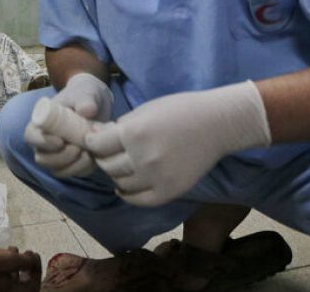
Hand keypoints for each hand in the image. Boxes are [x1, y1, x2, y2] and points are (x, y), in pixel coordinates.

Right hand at [23, 73, 110, 176]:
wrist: (98, 103)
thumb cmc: (84, 94)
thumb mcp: (86, 93)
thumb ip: (86, 100)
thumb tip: (87, 110)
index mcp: (41, 122)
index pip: (31, 137)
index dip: (42, 143)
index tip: (60, 141)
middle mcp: (45, 141)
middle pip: (42, 159)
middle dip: (61, 158)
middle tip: (79, 149)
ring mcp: (58, 154)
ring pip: (57, 170)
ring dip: (73, 166)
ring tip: (89, 153)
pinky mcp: (72, 162)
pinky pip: (73, 173)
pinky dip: (83, 169)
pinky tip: (94, 158)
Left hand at [83, 80, 270, 206]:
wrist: (217, 124)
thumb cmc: (180, 110)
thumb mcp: (145, 110)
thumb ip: (120, 126)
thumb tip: (96, 137)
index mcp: (134, 133)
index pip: (96, 145)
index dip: (92, 142)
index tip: (95, 141)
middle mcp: (142, 157)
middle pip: (107, 165)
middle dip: (103, 158)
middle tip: (108, 153)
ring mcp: (155, 177)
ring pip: (120, 183)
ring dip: (116, 175)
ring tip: (121, 167)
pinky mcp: (169, 191)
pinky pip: (138, 200)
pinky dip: (128, 194)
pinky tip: (126, 187)